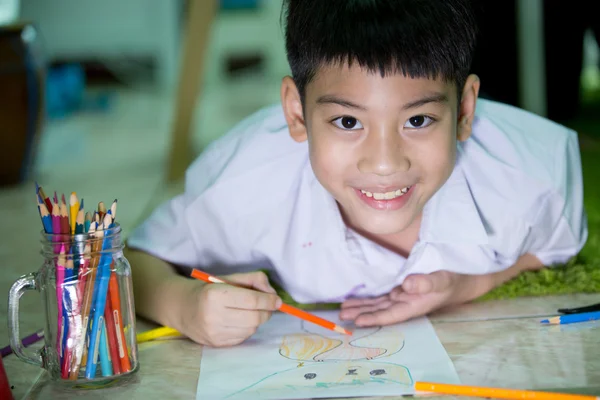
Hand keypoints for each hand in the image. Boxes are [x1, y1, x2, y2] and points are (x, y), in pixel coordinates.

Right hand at [178, 271, 281, 346]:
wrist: (182, 308)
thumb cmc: (208, 290)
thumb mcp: (228, 278)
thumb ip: (253, 280)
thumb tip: (272, 294)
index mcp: (215, 295)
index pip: (251, 300)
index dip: (269, 300)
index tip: (277, 300)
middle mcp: (213, 315)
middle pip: (254, 317)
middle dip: (267, 311)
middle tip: (268, 306)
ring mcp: (214, 332)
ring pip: (251, 329)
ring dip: (257, 320)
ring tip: (250, 311)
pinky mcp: (216, 343)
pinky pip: (243, 338)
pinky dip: (248, 329)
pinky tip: (240, 321)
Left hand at [339, 253, 542, 326]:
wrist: (466, 277)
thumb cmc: (456, 280)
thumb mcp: (443, 279)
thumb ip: (426, 282)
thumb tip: (406, 285)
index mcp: (415, 305)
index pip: (390, 314)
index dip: (373, 317)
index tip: (356, 320)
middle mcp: (408, 303)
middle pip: (381, 310)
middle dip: (362, 312)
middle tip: (341, 315)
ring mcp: (406, 296)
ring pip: (381, 303)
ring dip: (364, 305)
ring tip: (345, 308)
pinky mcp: (407, 289)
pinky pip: (386, 295)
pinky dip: (373, 298)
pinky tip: (361, 299)